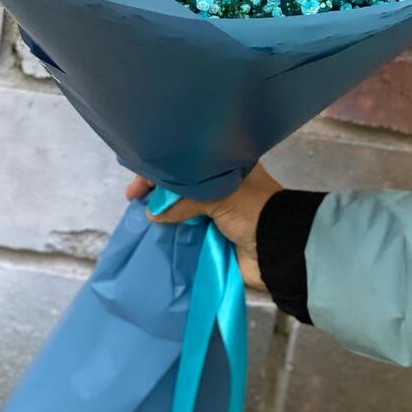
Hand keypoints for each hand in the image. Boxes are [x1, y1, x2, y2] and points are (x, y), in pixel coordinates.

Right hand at [125, 164, 282, 290]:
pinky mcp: (214, 236)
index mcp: (226, 166)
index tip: (139, 181)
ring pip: (181, 208)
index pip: (187, 161)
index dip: (162, 169)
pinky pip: (187, 232)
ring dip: (162, 212)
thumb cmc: (254, 211)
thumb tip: (153, 212)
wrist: (278, 250)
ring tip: (137, 215)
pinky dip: (172, 232)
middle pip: (181, 184)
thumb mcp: (219, 195)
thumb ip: (184, 200)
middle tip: (133, 198)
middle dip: (157, 190)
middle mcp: (220, 186)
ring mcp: (216, 212)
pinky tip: (153, 233)